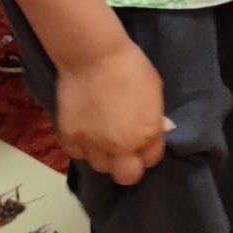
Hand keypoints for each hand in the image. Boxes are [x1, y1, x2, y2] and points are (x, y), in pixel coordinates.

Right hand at [56, 39, 172, 184]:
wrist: (93, 55)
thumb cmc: (131, 66)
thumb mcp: (155, 89)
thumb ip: (156, 116)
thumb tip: (162, 129)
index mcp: (147, 134)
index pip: (151, 160)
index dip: (147, 151)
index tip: (142, 140)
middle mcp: (121, 146)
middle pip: (126, 177)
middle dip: (127, 167)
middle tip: (123, 150)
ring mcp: (93, 144)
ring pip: (100, 166)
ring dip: (103, 155)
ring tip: (101, 136)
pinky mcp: (70, 137)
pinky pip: (76, 154)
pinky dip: (81, 146)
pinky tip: (84, 131)